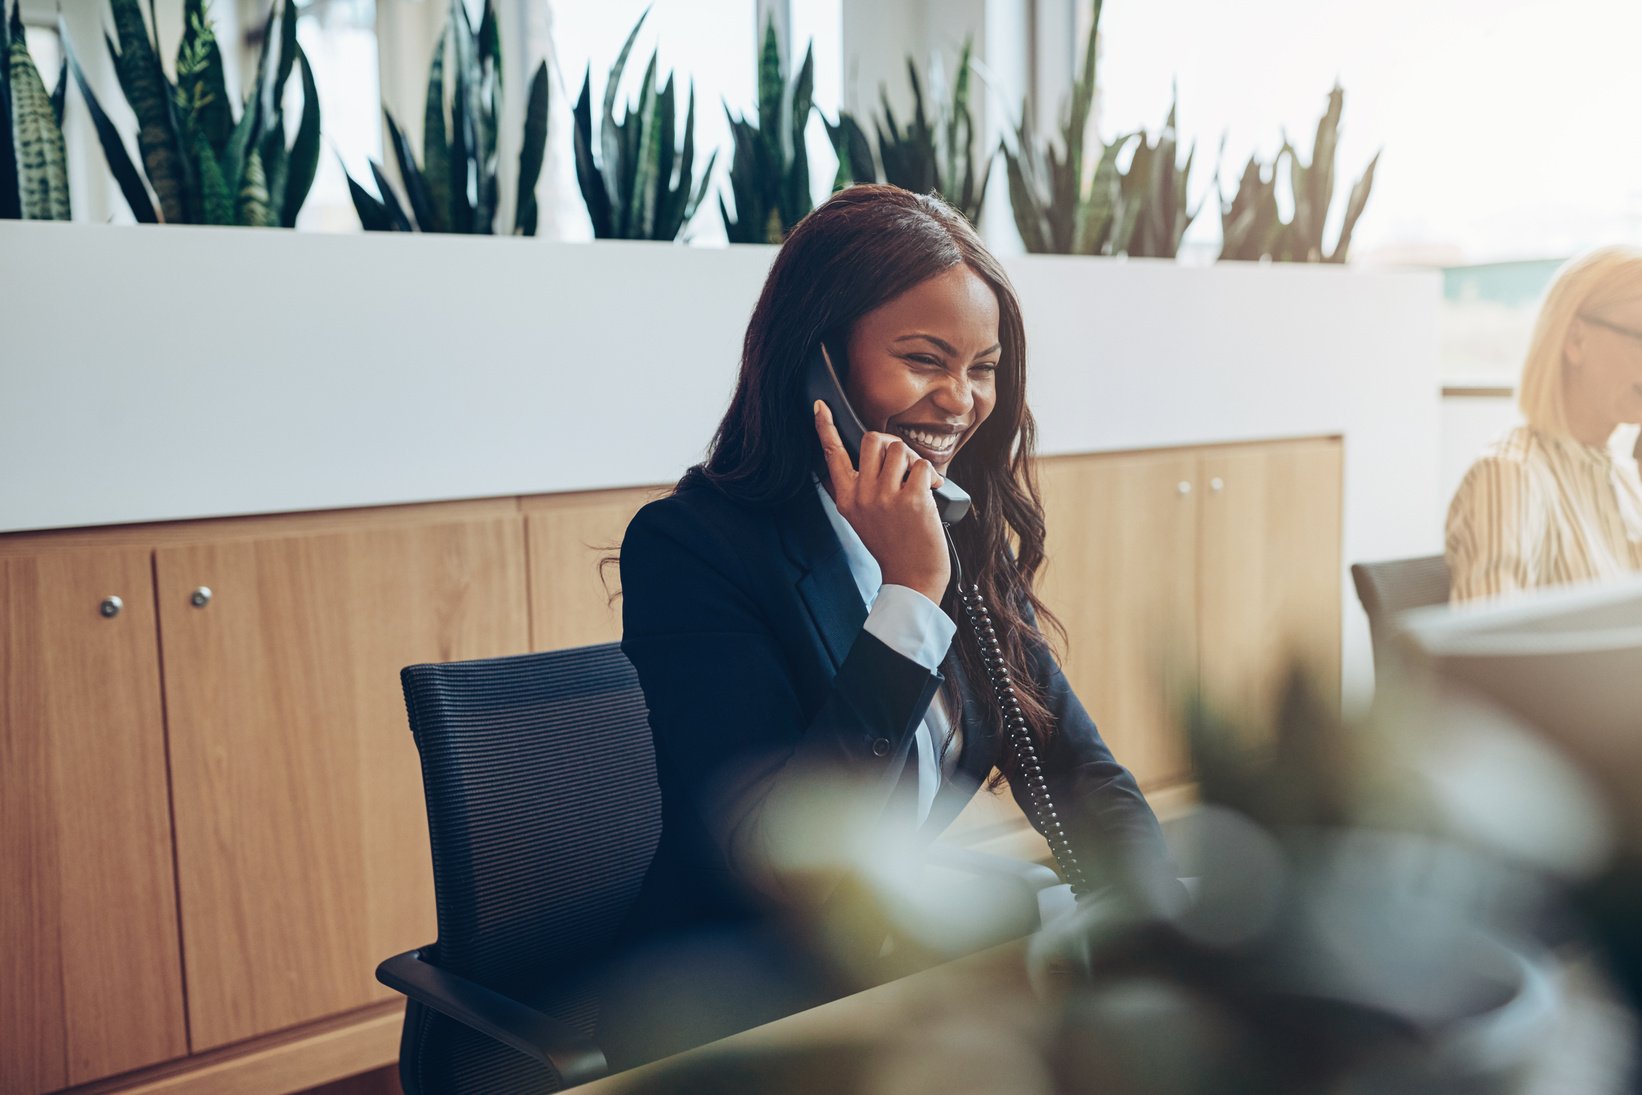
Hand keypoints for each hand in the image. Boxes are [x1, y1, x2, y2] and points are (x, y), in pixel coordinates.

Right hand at [814, 400, 951, 602]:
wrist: (912, 577)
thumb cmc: (892, 545)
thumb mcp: (862, 518)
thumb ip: (858, 489)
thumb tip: (870, 456)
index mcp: (846, 498)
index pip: (831, 455)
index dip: (825, 428)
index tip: (820, 406)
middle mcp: (861, 495)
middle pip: (873, 441)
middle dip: (893, 446)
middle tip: (904, 466)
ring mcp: (884, 497)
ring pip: (899, 449)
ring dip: (914, 461)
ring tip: (919, 483)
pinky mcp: (911, 500)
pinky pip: (922, 465)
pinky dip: (931, 476)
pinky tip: (931, 492)